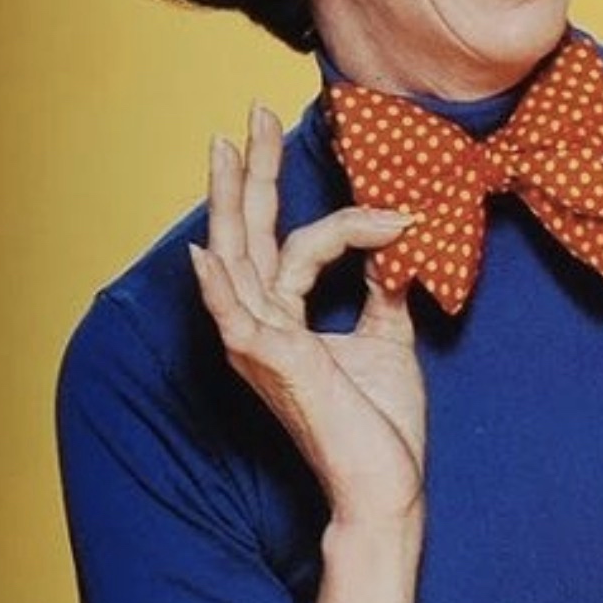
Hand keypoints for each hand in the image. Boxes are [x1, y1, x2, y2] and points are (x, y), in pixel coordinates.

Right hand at [189, 105, 425, 529]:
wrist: (382, 486)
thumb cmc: (379, 426)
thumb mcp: (388, 341)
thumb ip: (383, 291)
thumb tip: (396, 244)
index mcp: (283, 322)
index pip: (294, 247)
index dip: (345, 217)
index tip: (399, 208)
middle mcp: (261, 328)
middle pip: (246, 236)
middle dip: (249, 174)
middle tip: (251, 116)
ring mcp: (260, 346)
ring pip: (239, 259)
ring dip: (233, 201)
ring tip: (227, 148)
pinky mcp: (273, 364)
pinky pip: (240, 314)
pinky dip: (219, 283)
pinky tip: (204, 251)